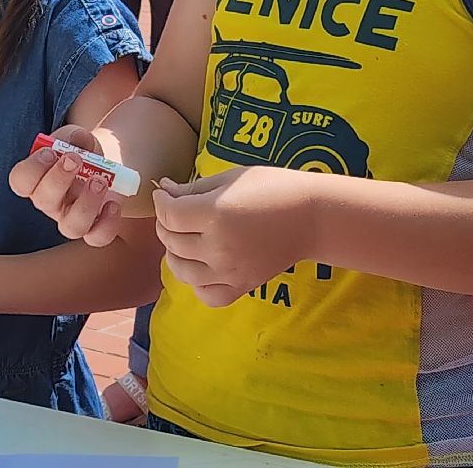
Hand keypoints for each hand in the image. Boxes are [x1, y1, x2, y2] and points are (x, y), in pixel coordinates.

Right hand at [9, 124, 122, 247]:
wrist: (106, 166)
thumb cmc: (82, 152)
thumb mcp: (76, 138)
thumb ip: (73, 137)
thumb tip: (76, 141)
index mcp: (38, 179)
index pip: (20, 181)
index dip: (32, 168)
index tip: (49, 152)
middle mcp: (51, 203)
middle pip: (43, 201)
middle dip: (58, 179)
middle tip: (75, 159)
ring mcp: (72, 219)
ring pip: (71, 227)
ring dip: (85, 204)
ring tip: (100, 181)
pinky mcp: (96, 228)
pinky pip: (98, 237)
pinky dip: (107, 223)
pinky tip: (113, 204)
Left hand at [152, 167, 309, 307]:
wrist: (311, 216)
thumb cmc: (273, 187)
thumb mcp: (230, 178)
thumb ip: (193, 188)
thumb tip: (163, 190)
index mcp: (215, 214)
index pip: (169, 215)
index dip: (161, 203)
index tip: (165, 196)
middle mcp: (218, 247)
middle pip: (171, 241)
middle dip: (165, 224)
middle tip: (174, 213)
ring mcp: (229, 271)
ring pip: (181, 271)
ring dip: (174, 254)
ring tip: (183, 239)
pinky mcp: (242, 286)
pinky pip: (206, 295)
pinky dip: (196, 283)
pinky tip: (201, 265)